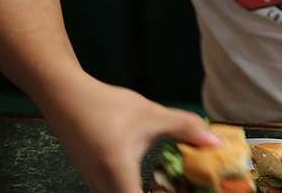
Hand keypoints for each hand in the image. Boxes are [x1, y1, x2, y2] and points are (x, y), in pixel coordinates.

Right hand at [41, 76, 220, 192]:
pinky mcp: (97, 182)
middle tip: (188, 185)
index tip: (189, 190)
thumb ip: (186, 128)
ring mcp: (97, 186)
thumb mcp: (151, 115)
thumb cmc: (104, 106)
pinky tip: (161, 180)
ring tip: (179, 183)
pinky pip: (122, 192)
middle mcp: (102, 187)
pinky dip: (142, 189)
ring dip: (154, 192)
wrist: (66, 98)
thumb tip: (215, 143)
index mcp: (116, 174)